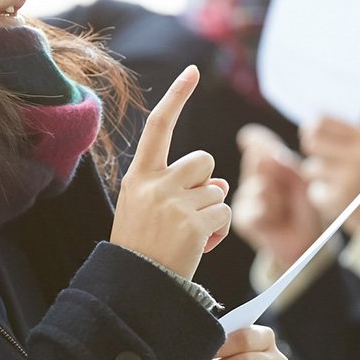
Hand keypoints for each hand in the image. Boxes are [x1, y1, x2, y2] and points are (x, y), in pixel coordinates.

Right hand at [111, 66, 231, 279]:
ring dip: (211, 212)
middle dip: (206, 183)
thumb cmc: (142, 248)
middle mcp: (154, 184)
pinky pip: (224, 214)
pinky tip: (199, 246)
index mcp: (138, 176)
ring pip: (217, 190)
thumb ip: (179, 188)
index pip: (158, 127)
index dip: (176, 97)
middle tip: (188, 213)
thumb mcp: (150, 208)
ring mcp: (173, 203)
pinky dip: (219, 231)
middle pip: (203, 161)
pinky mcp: (193, 223)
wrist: (135, 287)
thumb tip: (219, 184)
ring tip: (189, 235)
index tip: (193, 72)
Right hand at [232, 124, 322, 270]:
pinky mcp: (243, 218)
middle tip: (288, 190)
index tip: (252, 140)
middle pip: (259, 163)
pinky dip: (272, 214)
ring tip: (284, 208)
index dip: (259, 142)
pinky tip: (276, 220)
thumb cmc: (305, 204)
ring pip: (260, 188)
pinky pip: (257, 209)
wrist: (308, 236)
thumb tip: (248, 140)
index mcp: (264, 163)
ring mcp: (245, 197)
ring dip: (278, 198)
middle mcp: (251, 178)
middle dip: (279, 175)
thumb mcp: (297, 176)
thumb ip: (275, 158)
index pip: (255, 143)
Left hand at [298, 117, 359, 231]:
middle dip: (312, 152)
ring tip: (338, 183)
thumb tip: (309, 124)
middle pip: (311, 142)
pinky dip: (323, 197)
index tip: (312, 136)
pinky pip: (314, 191)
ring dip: (318, 177)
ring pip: (310, 168)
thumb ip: (343, 134)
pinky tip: (340, 199)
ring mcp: (350, 176)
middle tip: (322, 161)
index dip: (310, 129)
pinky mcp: (340, 198)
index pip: (321, 121)